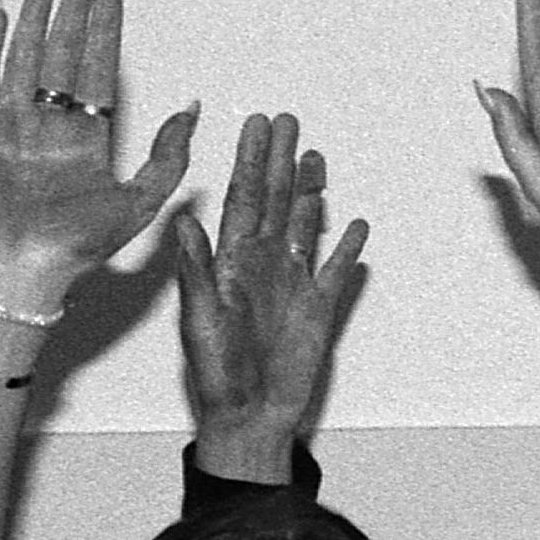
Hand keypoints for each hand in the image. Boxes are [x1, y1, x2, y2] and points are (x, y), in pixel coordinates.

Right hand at [0, 0, 199, 316]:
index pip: (99, 65)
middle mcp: (49, 122)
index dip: (107, 25)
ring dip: (39, 11)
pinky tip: (2, 9)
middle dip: (77, 4)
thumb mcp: (140, 201)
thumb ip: (169, 155)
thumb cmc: (77, 249)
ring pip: (28, 51)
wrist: (23, 274)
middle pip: (65, 48)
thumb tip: (194, 106)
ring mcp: (11, 122)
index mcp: (86, 135)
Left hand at [164, 115, 369, 471]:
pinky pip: (336, 270)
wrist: (249, 418)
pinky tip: (355, 225)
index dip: (250, 162)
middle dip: (279, 160)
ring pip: (303, 225)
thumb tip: (185, 220)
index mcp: (231, 264)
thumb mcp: (200, 322)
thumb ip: (196, 270)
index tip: (256, 126)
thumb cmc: (217, 377)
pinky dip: (346, 247)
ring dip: (310, 191)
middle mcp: (261, 266)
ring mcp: (291, 285)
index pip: (243, 200)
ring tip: (314, 155)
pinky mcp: (317, 309)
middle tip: (286, 121)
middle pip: (275, 201)